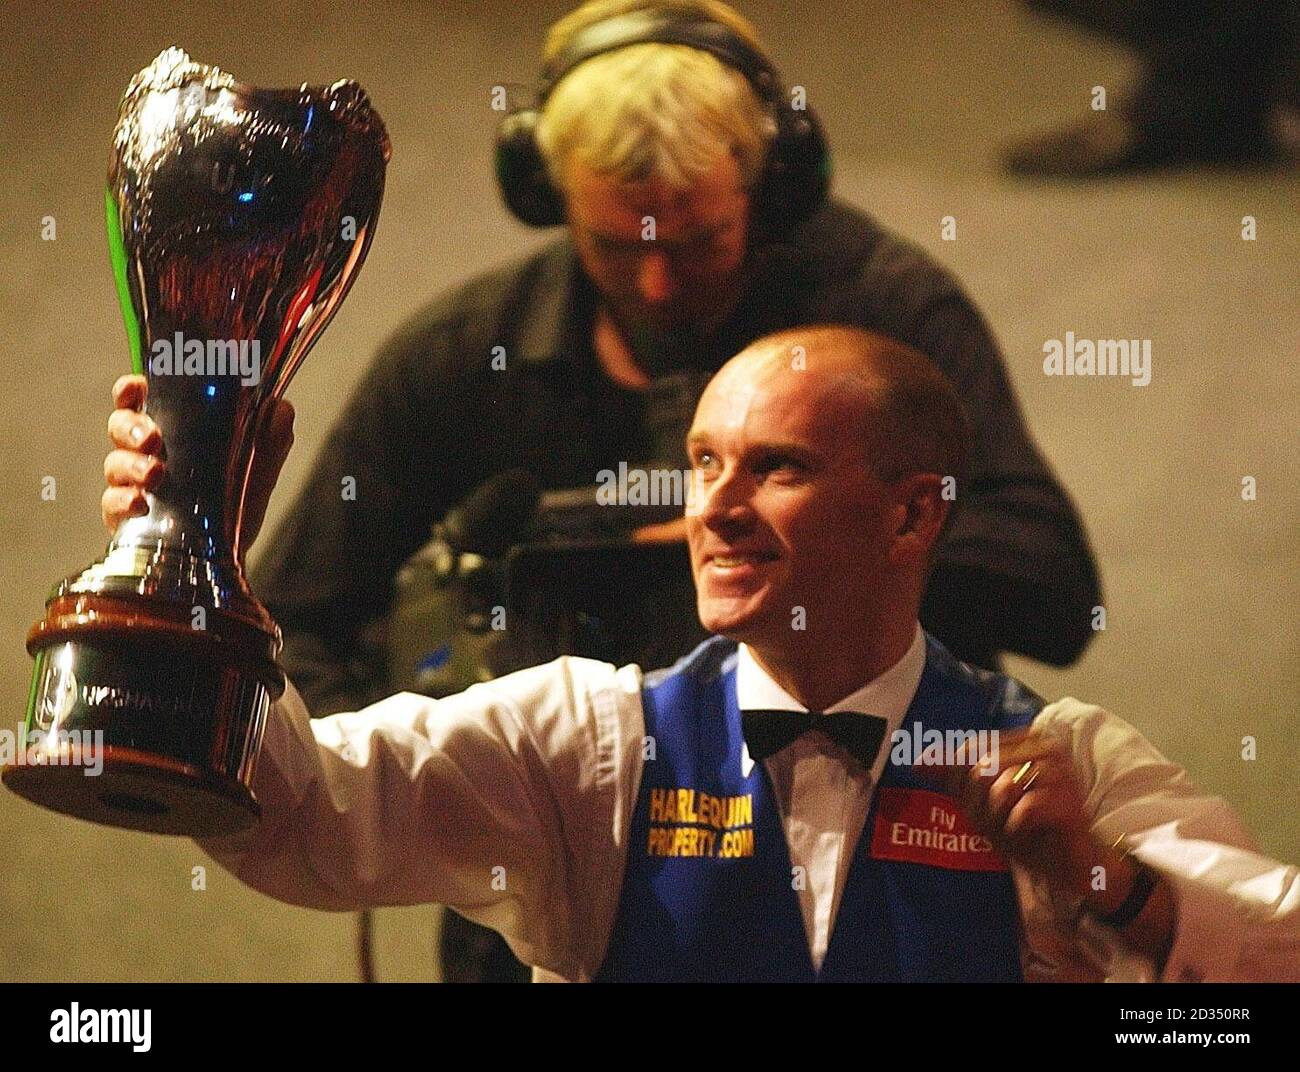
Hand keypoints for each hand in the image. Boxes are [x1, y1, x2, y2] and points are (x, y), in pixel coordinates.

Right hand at [102, 374, 294, 556]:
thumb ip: (271, 436)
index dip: (130, 389)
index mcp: (172, 428)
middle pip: (120, 425)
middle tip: (153, 439)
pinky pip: (112, 503)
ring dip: (131, 464)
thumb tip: (280, 408)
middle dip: (131, 427)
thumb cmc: (238, 494)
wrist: (232, 547)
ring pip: (115, 463)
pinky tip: (141, 503)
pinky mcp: (127, 516)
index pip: (140, 399)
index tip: (136, 387)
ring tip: (156, 474)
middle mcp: (146, 451)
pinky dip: (123, 500)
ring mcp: (132, 483)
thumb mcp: (260, 463)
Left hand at [923, 727, 1176, 967]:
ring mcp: (1061, 773)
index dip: (958, 778)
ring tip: (1009, 827)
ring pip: (1000, 786)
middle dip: (977, 803)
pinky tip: (1025, 832)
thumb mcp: (984, 803)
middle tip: (993, 822)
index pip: (973, 747)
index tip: (967, 801)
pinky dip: (1015, 827)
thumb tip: (917, 760)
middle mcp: (1046, 749)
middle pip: (982, 767)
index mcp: (1027, 740)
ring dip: (996, 817)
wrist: (1072, 865)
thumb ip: (954, 778)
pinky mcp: (1070, 802)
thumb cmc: (1028, 830)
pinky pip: (1022, 809)